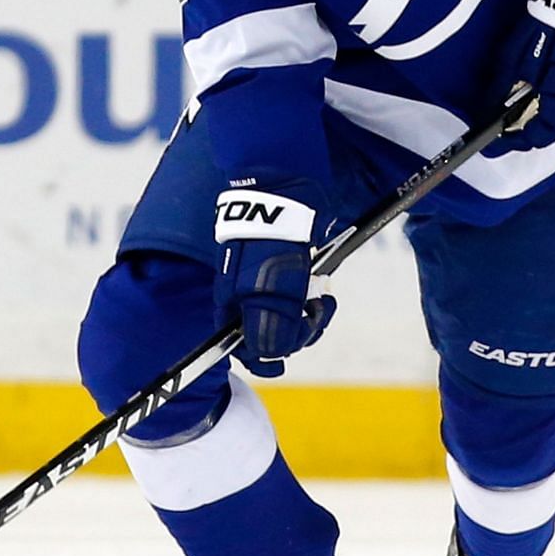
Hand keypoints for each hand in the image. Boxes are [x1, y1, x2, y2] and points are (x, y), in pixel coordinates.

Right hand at [212, 187, 336, 378]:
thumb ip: (266, 330)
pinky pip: (300, 301)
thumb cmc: (270, 243)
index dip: (264, 359)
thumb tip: (270, 359)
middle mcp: (246, 299)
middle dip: (298, 334)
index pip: (244, 349)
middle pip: (272, 337)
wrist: (287, 193)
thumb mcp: (265, 292)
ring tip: (322, 300)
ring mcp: (267, 285)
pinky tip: (322, 292)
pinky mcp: (287, 273)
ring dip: (310, 318)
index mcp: (231, 306)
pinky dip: (313, 302)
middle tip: (315, 314)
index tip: (283, 362)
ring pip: (290, 320)